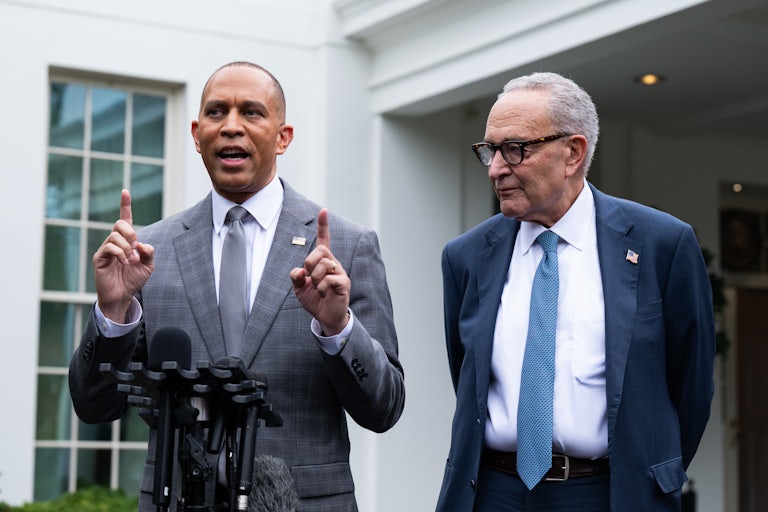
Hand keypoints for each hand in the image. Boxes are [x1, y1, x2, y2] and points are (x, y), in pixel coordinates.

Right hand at [93, 189, 153, 321]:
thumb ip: (149, 252)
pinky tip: (123, 262)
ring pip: (115, 236)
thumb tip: (142, 244)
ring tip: (130, 261)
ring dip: (127, 247)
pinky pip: (109, 247)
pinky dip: (120, 253)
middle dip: (131, 233)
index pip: (125, 219)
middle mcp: (115, 242)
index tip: (125, 191)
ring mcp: (106, 249)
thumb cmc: (133, 280)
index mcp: (127, 241)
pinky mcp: (99, 257)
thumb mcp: (148, 266)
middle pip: (120, 223)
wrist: (122, 296)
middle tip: (136, 247)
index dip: (125, 205)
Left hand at [289, 208, 350, 334]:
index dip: (323, 225)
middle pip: (320, 250)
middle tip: (309, 277)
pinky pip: (329, 279)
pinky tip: (324, 293)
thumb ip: (295, 277)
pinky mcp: (344, 282)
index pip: (324, 240)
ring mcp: (340, 272)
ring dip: (314, 278)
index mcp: (322, 261)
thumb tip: (298, 271)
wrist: (326, 317)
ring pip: (324, 264)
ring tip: (318, 288)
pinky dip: (321, 287)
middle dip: (309, 263)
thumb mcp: (299, 289)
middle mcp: (333, 263)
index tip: (323, 210)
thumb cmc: (315, 300)